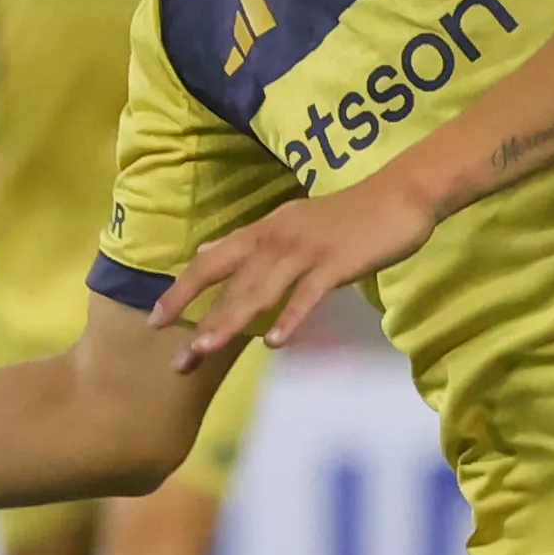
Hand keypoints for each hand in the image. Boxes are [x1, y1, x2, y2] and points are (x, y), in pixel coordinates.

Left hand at [147, 174, 437, 367]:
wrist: (399, 195)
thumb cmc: (345, 216)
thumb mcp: (287, 223)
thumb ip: (248, 243)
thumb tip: (205, 252)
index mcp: (262, 232)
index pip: (210, 263)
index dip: (181, 291)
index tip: (154, 320)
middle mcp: (276, 240)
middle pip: (229, 283)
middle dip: (199, 320)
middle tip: (177, 359)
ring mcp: (306, 251)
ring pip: (261, 289)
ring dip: (232, 320)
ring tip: (206, 351)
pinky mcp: (337, 264)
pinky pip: (308, 294)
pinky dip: (291, 317)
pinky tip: (276, 343)